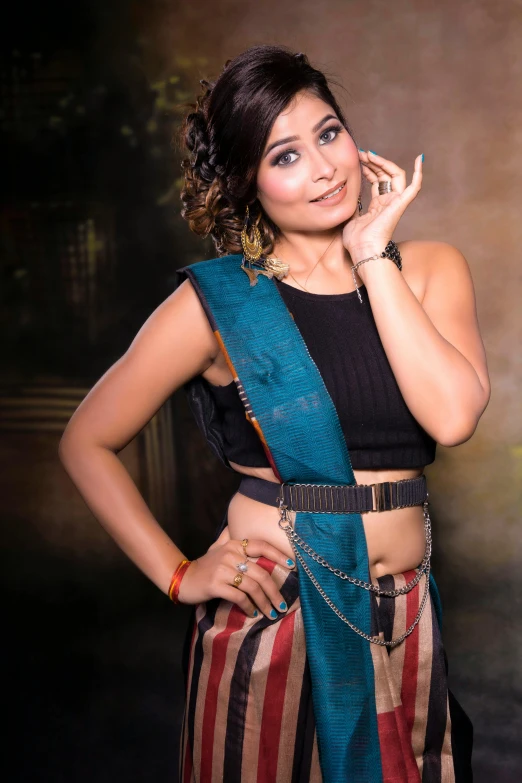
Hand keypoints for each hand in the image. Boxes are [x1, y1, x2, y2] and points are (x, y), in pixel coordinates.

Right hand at [176, 532, 294, 618]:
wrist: (183, 578)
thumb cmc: (206, 566)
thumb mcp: (220, 550)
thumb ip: (236, 544)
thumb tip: (256, 543)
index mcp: (235, 545)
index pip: (261, 546)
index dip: (279, 555)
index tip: (292, 566)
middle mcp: (230, 554)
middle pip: (261, 573)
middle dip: (274, 591)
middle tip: (282, 605)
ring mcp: (222, 569)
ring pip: (252, 586)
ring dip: (264, 602)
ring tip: (271, 613)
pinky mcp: (216, 584)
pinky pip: (239, 597)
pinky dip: (249, 607)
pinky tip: (253, 613)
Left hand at [342, 150, 422, 264]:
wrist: (363, 249)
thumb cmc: (356, 240)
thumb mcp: (349, 218)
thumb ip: (352, 205)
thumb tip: (346, 195)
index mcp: (378, 205)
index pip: (376, 181)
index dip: (369, 168)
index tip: (358, 159)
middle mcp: (388, 202)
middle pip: (385, 175)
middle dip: (373, 162)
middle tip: (361, 153)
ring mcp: (396, 203)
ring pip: (395, 175)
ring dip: (383, 162)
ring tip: (369, 154)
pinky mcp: (401, 204)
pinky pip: (414, 187)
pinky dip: (419, 173)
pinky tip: (420, 158)